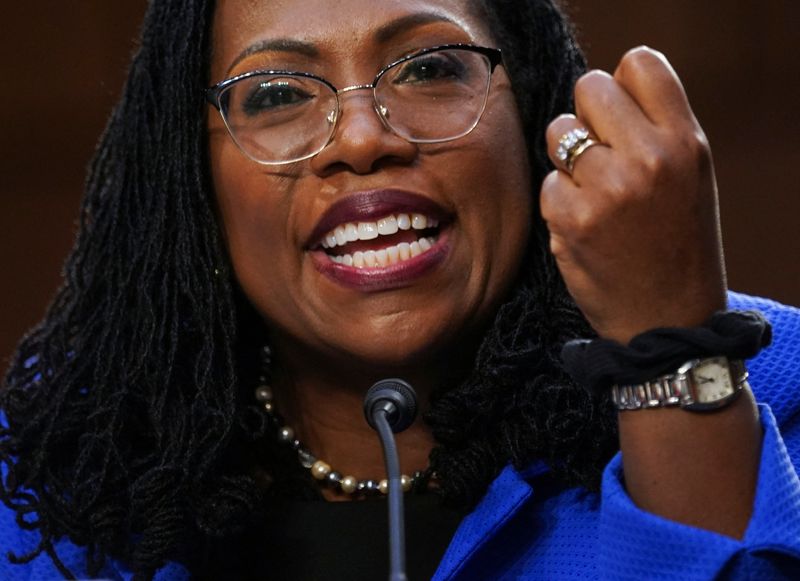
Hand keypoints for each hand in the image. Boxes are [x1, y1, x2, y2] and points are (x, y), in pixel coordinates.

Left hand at [541, 47, 726, 342]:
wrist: (667, 320)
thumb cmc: (677, 242)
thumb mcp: (690, 176)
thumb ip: (655, 127)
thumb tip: (599, 92)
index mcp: (685, 141)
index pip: (639, 63)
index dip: (622, 85)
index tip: (621, 115)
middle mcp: (648, 157)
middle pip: (589, 87)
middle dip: (587, 116)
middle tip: (601, 153)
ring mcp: (607, 188)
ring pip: (558, 132)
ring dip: (567, 158)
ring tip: (594, 192)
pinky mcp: (570, 219)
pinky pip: (547, 183)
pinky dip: (559, 202)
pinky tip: (584, 227)